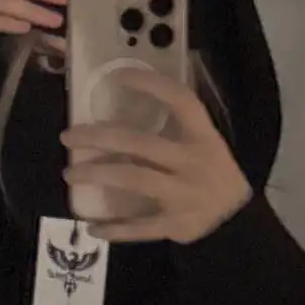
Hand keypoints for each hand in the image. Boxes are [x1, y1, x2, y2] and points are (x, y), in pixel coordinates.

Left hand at [61, 70, 252, 243]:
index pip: (180, 101)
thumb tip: (129, 107)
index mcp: (203, 138)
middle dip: (98, 138)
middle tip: (68, 137)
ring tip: (70, 174)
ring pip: (133, 179)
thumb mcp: (206, 146)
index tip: (118, 76)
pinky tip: (92, 227)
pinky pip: (139, 227)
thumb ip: (175, 130)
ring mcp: (183, 195)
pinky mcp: (175, 225)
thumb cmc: (213, 175)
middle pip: (140, 143)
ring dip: (96, 175)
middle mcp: (192, 163)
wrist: (236, 222)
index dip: (151, 84)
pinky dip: (114, 229)